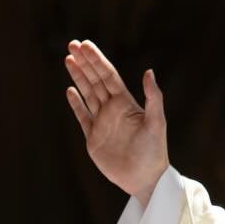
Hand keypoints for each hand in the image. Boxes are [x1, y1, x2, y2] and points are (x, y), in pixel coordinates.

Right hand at [64, 40, 167, 206]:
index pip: (108, 76)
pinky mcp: (94, 138)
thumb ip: (153, 98)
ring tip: (68, 59)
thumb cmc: (155, 151)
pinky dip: (76, 104)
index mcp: (126, 103)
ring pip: (87, 94)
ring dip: (78, 77)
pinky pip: (83, 117)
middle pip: (95, 80)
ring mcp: (102, 123)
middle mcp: (113, 109)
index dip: (96, 60)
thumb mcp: (156, 123)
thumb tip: (149, 72)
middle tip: (72, 44)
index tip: (85, 45)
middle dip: (84, 63)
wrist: (145, 179)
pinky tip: (70, 90)